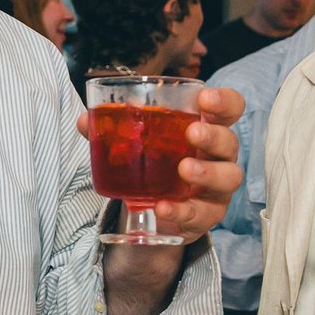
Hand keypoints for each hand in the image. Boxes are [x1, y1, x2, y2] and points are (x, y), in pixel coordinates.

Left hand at [74, 85, 245, 242]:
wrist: (156, 210)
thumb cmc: (157, 165)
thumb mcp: (139, 144)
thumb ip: (114, 130)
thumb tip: (85, 121)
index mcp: (205, 129)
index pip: (229, 109)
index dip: (224, 101)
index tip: (205, 99)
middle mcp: (218, 156)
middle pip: (230, 142)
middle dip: (214, 136)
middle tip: (192, 133)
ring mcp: (216, 188)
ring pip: (227, 177)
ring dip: (207, 172)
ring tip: (184, 169)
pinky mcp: (206, 215)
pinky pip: (200, 213)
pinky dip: (181, 210)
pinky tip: (163, 208)